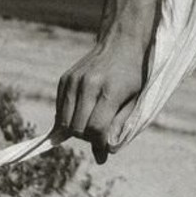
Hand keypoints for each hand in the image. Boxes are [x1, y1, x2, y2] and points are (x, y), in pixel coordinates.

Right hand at [55, 29, 149, 164]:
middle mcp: (88, 85)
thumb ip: (120, 126)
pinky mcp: (64, 79)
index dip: (99, 144)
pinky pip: (60, 110)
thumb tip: (103, 153)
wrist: (122, 42)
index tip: (103, 151)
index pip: (95, 128)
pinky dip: (68, 118)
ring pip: (64, 122)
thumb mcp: (135, 100)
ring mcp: (73, 81)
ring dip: (76, 131)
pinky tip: (82, 114)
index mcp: (109, 91)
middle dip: (87, 139)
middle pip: (77, 128)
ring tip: (90, 125)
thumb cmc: (134, 74)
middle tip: (99, 136)